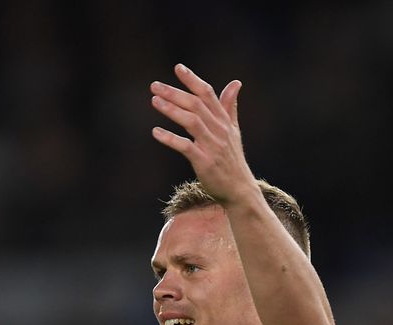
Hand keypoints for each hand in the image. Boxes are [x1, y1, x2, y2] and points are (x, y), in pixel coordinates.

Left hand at [150, 64, 256, 204]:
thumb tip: (236, 82)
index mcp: (224, 120)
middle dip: (175, 93)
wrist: (239, 188)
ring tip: (154, 101)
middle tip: (154, 86)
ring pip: (192, 122)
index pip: (208, 94)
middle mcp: (219, 130)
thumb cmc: (232, 159)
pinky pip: (186, 147)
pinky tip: (155, 132)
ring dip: (172, 110)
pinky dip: (170, 139)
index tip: (178, 67)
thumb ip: (230, 106)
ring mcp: (213, 146)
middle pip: (196, 105)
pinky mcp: (205, 162)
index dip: (193, 80)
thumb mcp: (233, 130)